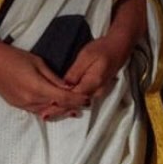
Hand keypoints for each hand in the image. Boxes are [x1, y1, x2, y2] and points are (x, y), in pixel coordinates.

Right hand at [0, 42, 90, 118]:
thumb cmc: (15, 56)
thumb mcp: (38, 63)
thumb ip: (53, 78)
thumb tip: (68, 87)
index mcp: (37, 88)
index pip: (63, 98)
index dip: (77, 100)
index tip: (88, 99)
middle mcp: (30, 100)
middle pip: (56, 108)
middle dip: (71, 107)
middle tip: (83, 105)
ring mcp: (22, 105)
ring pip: (46, 112)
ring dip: (59, 110)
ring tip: (72, 109)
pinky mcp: (16, 105)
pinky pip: (36, 111)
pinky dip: (47, 109)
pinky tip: (53, 107)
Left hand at [39, 0, 146, 119]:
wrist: (119, 47)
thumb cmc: (101, 49)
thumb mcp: (86, 56)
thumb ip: (75, 72)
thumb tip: (64, 85)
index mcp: (93, 83)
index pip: (73, 98)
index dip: (59, 104)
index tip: (46, 110)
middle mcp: (96, 91)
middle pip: (75, 104)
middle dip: (59, 110)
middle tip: (43, 116)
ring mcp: (97, 92)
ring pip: (78, 103)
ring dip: (64, 108)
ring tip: (48, 113)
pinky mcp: (96, 89)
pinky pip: (82, 99)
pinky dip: (70, 103)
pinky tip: (61, 105)